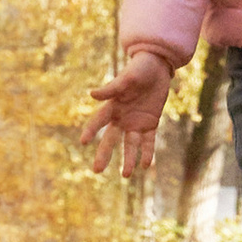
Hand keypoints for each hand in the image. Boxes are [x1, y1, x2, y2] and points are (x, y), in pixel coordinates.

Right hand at [82, 51, 173, 178]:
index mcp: (113, 105)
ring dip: (129, 159)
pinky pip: (148, 141)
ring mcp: (136, 122)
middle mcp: (122, 117)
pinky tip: (146, 165)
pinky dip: (147, 152)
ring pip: (130, 144)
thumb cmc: (139, 69)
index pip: (99, 120)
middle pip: (111, 138)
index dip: (91, 130)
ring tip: (126, 175)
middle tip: (97, 170)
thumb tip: (91, 94)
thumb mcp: (127, 78)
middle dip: (104, 154)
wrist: (158, 67)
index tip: (82, 142)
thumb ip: (112, 88)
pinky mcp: (151, 123)